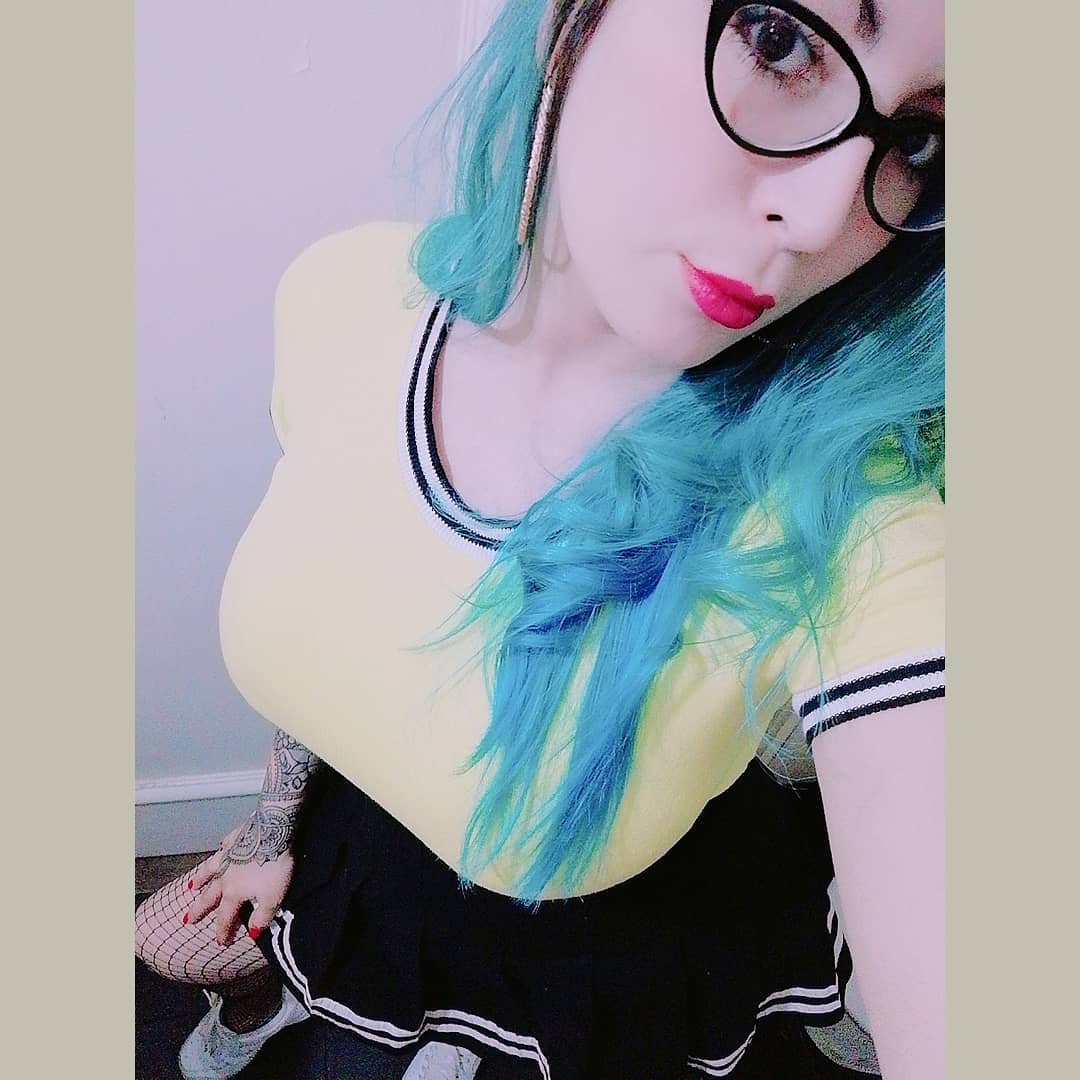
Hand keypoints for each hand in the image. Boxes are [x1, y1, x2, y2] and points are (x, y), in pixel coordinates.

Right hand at [184, 814, 295, 945]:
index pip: (225, 917)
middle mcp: (225, 875)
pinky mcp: (235, 837)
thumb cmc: (274, 866)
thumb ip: (261, 917)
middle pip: (210, 896)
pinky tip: (220, 847)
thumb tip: (252, 934)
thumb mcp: (273, 898)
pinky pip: (225, 844)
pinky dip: (221, 848)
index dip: (222, 931)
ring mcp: (228, 855)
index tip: (219, 942)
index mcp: (234, 892)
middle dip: (199, 909)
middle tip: (187, 919)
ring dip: (200, 878)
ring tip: (192, 886)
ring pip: (210, 870)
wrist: (274, 830)